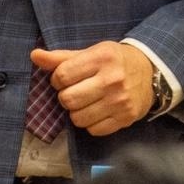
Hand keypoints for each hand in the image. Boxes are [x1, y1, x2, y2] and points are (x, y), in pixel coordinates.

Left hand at [31, 41, 153, 137]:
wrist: (149, 72)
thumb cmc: (114, 61)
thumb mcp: (90, 52)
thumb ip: (61, 57)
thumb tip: (34, 56)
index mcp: (101, 58)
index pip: (62, 75)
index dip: (57, 80)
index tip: (65, 79)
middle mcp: (112, 79)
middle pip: (68, 99)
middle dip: (66, 97)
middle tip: (75, 91)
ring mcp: (120, 101)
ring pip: (78, 118)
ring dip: (77, 112)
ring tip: (86, 102)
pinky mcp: (125, 118)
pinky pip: (93, 130)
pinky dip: (90, 123)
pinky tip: (97, 111)